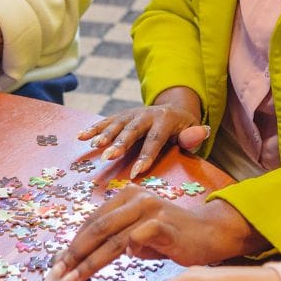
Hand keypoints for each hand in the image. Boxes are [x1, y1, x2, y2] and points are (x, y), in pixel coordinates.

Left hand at [46, 188, 268, 280]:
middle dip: (71, 256)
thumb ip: (115, 240)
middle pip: (95, 229)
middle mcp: (134, 198)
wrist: (211, 233)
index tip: (55, 268)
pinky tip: (107, 268)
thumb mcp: (139, 235)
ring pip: (109, 238)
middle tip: (54, 277)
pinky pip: (137, 238)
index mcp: (124, 197)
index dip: (71, 246)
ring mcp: (149, 209)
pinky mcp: (164, 224)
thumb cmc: (173, 237)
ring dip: (86, 262)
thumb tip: (83, 257)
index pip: (91, 223)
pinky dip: (121, 252)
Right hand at [78, 103, 208, 179]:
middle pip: (132, 130)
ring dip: (104, 135)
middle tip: (108, 158)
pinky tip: (81, 137)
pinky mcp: (121, 115)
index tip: (136, 173)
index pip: (155, 140)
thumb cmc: (183, 128)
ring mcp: (132, 113)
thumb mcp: (193, 130)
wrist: (173, 108)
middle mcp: (146, 114)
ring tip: (93, 147)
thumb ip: (194, 135)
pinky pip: (106, 121)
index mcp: (165, 119)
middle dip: (120, 143)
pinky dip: (93, 128)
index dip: (146, 156)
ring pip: (117, 124)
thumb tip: (199, 134)